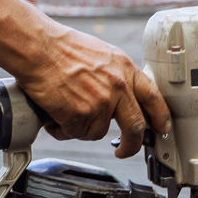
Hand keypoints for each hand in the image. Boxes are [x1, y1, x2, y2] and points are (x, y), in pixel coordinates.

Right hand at [14, 25, 170, 158]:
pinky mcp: (80, 115)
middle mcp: (117, 87)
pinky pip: (74, 133)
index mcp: (124, 69)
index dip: (160, 117)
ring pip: (97, 132)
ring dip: (80, 128)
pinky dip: (62, 129)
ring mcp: (100, 102)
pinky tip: (53, 117)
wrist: (36, 47)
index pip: (153, 98)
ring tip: (63, 114)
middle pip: (135, 127)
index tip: (160, 128)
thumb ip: (112, 74)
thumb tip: (114, 92)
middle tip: (123, 151)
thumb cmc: (58, 46)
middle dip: (131, 145)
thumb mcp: (99, 54)